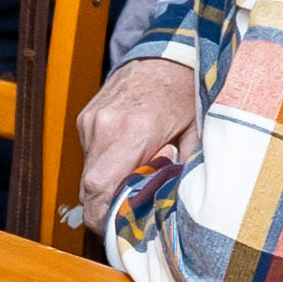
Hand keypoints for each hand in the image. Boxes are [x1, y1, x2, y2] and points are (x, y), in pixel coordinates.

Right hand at [65, 55, 201, 221]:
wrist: (169, 51)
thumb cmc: (187, 90)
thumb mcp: (196, 134)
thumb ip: (183, 172)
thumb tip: (174, 209)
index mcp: (132, 130)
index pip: (99, 189)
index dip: (104, 218)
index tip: (120, 230)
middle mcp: (103, 126)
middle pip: (89, 188)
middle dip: (107, 207)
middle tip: (134, 212)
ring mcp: (91, 121)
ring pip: (88, 174)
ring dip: (109, 184)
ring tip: (139, 177)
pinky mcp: (86, 118)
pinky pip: (90, 155)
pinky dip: (107, 165)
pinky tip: (131, 157)